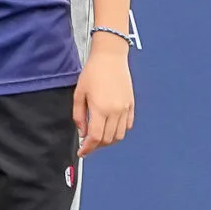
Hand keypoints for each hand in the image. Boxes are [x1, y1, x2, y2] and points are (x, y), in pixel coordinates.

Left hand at [72, 39, 132, 155]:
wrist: (110, 57)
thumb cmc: (93, 72)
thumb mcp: (79, 93)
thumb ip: (79, 115)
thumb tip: (82, 132)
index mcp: (101, 109)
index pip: (95, 138)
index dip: (88, 148)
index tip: (82, 152)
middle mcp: (115, 111)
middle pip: (108, 139)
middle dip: (97, 146)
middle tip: (88, 144)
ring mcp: (125, 109)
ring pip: (119, 135)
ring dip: (108, 141)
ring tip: (98, 137)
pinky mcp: (131, 104)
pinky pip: (127, 125)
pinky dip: (119, 131)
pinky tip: (110, 128)